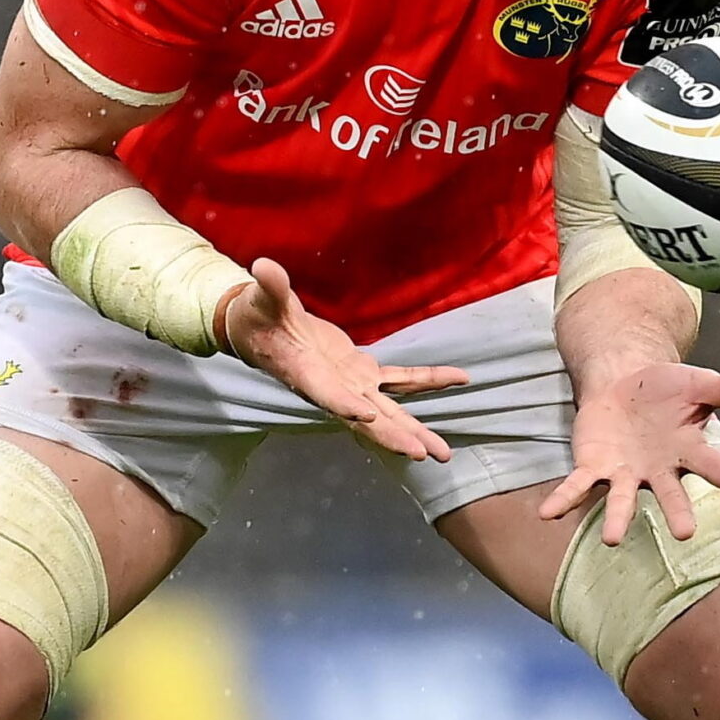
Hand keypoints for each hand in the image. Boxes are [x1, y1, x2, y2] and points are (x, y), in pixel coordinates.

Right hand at [217, 258, 470, 463]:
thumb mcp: (262, 302)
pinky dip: (428, 381)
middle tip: (420, 454)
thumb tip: (264, 266)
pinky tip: (460, 379)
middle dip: (392, 435)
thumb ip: (270, 288)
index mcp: (306, 375)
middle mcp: (332, 388)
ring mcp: (351, 383)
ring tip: (443, 453)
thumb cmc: (259, 318)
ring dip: (414, 430)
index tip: (367, 413)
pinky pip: (400, 380)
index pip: (326, 394)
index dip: (345, 404)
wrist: (262, 332)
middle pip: (365, 418)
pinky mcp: (363, 372)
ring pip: (387, 411)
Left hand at [538, 360, 719, 544]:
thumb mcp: (698, 384)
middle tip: (686, 535)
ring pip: (624, 500)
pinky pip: (579, 486)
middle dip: (677, 513)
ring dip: (618, 520)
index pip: (711, 463)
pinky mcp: (595, 467)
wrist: (623, 385)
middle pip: (671, 495)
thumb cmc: (666, 390)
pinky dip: (563, 499)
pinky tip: (547, 513)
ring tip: (613, 540)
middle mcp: (659, 471)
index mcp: (688, 451)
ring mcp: (626, 473)